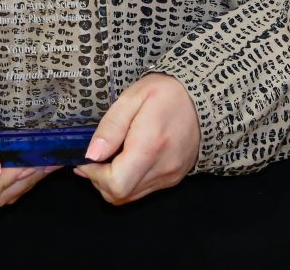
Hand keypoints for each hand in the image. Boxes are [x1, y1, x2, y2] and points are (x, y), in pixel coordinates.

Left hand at [73, 72, 200, 204]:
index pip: (116, 183)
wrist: (204, 97)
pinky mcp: (174, 178)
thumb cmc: (167, 92)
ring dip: (112, 183)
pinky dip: (128, 181)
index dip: (94, 175)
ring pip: (130, 197)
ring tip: (108, 157)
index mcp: (149, 146)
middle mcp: (162, 169)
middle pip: (120, 196)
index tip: (85, 160)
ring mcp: (170, 177)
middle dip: (99, 181)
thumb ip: (111, 126)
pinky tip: (126, 160)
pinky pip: (143, 190)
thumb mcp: (133, 97)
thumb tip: (92, 154)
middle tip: (94, 159)